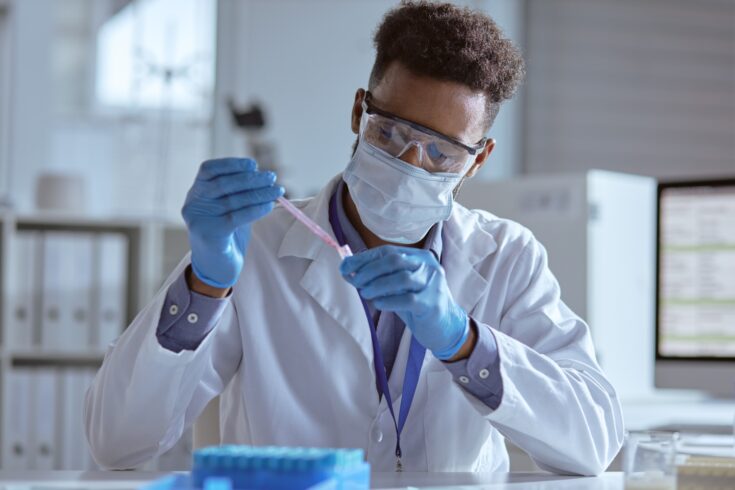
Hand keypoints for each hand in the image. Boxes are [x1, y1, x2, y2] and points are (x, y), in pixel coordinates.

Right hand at [182, 158, 283, 287]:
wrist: (216, 266)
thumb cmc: (225, 233)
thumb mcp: (228, 207)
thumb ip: (238, 191)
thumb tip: (261, 175)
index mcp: (196, 192)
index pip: (209, 169)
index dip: (231, 164)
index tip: (253, 165)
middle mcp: (193, 204)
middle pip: (224, 184)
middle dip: (251, 179)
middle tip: (272, 178)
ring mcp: (199, 219)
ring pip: (233, 200)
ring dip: (259, 193)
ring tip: (277, 191)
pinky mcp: (210, 234)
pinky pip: (237, 217)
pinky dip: (256, 209)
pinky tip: (269, 206)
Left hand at [340, 246, 468, 359]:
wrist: (445, 327)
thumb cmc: (418, 305)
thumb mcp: (399, 287)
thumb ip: (380, 278)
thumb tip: (349, 271)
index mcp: (419, 257)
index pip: (388, 251)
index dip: (364, 258)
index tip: (345, 266)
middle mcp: (428, 267)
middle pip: (394, 260)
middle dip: (369, 270)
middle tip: (354, 281)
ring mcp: (432, 284)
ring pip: (401, 278)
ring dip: (377, 285)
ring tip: (366, 293)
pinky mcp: (432, 303)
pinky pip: (407, 299)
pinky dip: (388, 300)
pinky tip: (379, 303)